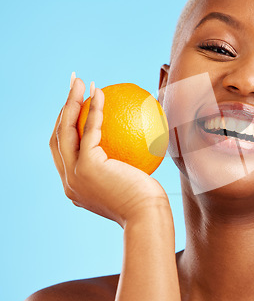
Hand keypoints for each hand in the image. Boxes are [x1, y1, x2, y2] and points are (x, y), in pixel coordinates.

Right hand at [49, 75, 171, 227]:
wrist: (148, 219)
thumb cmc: (149, 203)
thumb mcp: (134, 183)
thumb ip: (127, 168)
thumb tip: (140, 144)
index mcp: (76, 186)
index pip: (64, 151)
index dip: (67, 126)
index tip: (79, 106)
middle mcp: (69, 181)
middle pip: (57, 137)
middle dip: (63, 108)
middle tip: (74, 86)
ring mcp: (74, 176)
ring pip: (65, 130)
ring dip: (71, 102)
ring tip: (81, 81)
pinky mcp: (85, 168)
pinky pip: (89, 130)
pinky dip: (93, 109)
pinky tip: (101, 92)